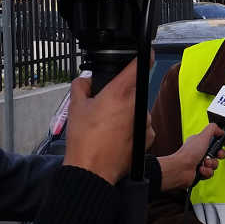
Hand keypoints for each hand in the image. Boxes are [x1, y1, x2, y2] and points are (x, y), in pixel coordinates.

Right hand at [64, 58, 150, 183]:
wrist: (93, 171)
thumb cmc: (84, 141)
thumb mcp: (76, 108)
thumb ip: (81, 86)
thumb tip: (85, 81)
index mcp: (119, 93)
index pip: (138, 67)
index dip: (144, 56)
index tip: (148, 52)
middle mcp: (136, 105)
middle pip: (134, 91)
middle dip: (123, 95)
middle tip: (106, 107)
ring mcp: (145, 122)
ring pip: (138, 109)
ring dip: (128, 113)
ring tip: (110, 127)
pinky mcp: (149, 137)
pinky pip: (142, 125)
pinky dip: (133, 128)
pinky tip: (119, 137)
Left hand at [157, 124, 224, 190]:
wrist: (181, 169)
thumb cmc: (188, 153)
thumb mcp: (202, 136)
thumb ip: (212, 129)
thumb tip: (220, 129)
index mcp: (201, 141)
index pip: (215, 140)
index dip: (223, 141)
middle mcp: (200, 152)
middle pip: (218, 153)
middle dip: (219, 154)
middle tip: (216, 154)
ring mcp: (200, 162)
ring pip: (215, 164)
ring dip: (211, 164)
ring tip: (204, 163)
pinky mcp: (201, 172)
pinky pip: (210, 173)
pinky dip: (206, 171)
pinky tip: (201, 169)